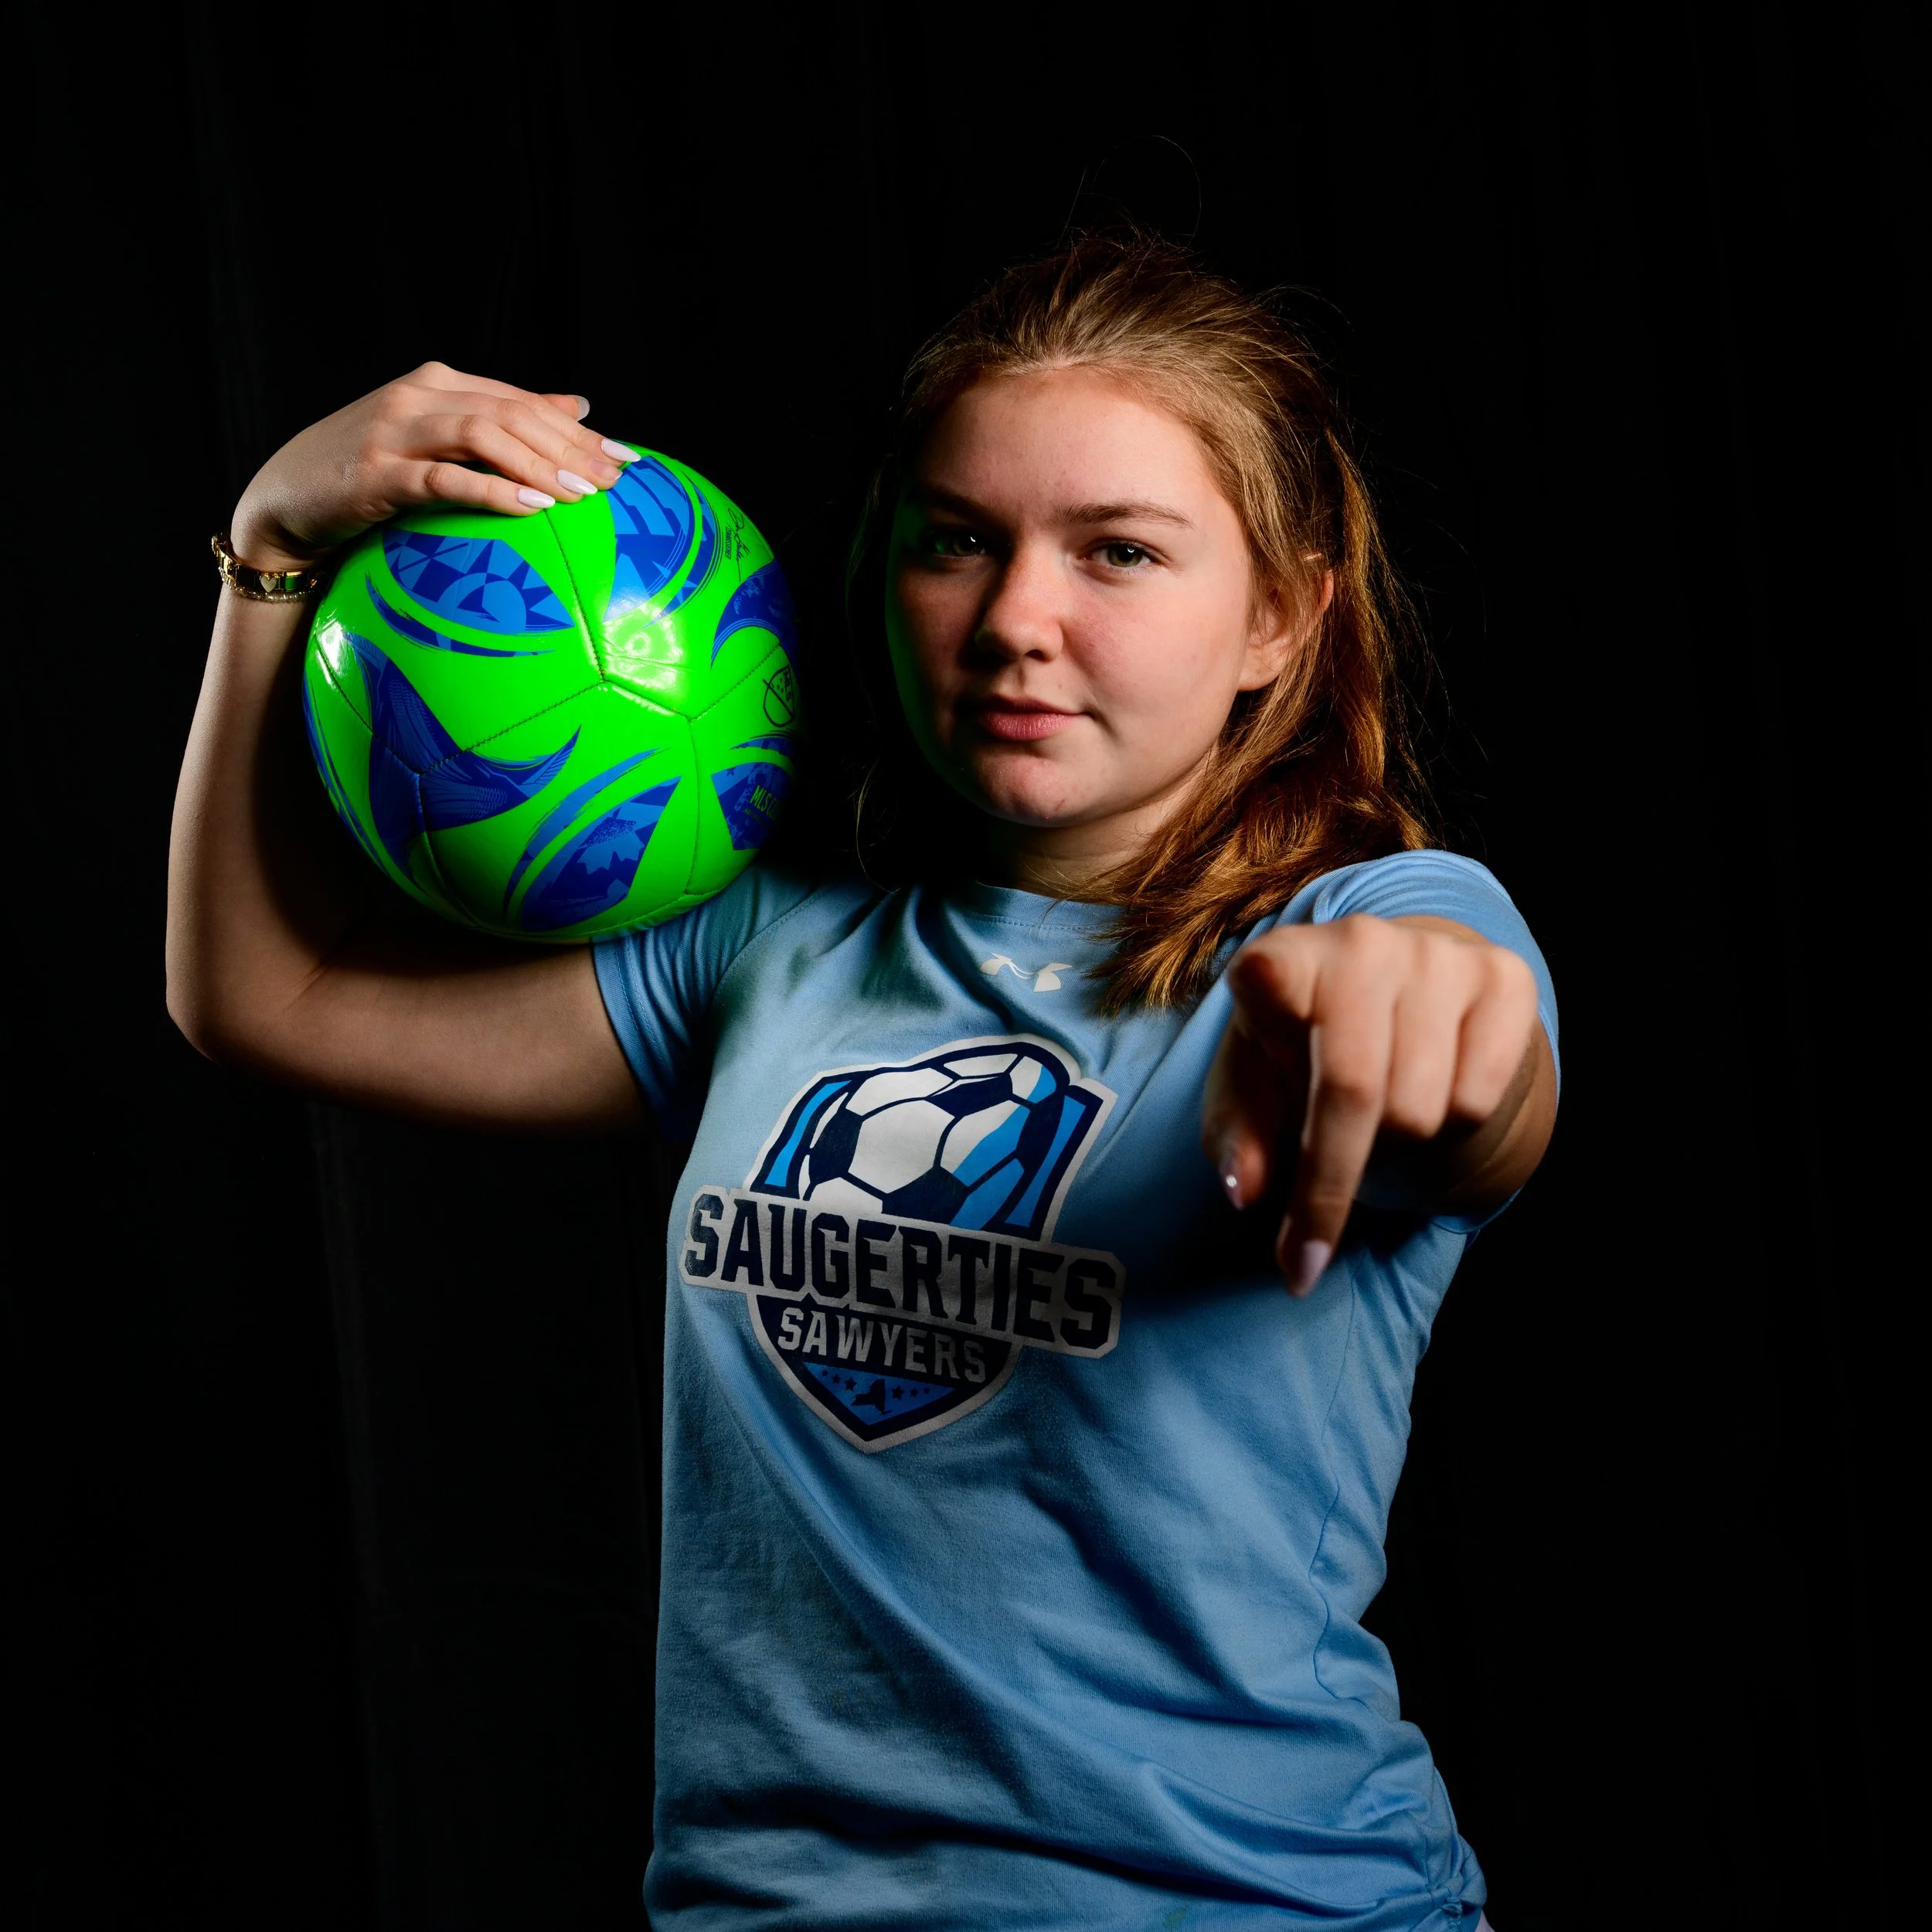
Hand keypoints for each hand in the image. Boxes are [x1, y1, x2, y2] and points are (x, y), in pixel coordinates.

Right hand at [227, 362, 638, 573]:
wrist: (286, 498)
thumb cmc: (370, 473)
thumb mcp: (438, 440)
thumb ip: (503, 421)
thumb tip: (579, 408)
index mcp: (439, 383)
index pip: (521, 401)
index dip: (577, 431)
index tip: (625, 460)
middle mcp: (418, 397)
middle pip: (510, 413)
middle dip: (569, 448)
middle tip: (612, 483)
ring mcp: (396, 432)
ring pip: (483, 435)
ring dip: (538, 466)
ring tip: (581, 496)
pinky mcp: (379, 474)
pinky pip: (446, 479)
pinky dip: (493, 491)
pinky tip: (532, 509)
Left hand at [1200, 914, 1547, 1294]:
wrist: (1392, 992)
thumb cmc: (1300, 1050)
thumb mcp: (1249, 1085)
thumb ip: (1236, 1132)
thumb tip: (1246, 1191)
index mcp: (1280, 956)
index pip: (1269, 986)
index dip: (1268, 1021)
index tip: (1260, 1150)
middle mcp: (1361, 940)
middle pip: (1356, 1092)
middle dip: (1332, 1182)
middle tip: (1311, 1237)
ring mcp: (1437, 955)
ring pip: (1423, 1110)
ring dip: (1397, 1144)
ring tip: (1378, 1116)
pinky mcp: (1503, 976)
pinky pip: (1480, 1099)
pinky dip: (1452, 1126)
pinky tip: (1432, 1090)